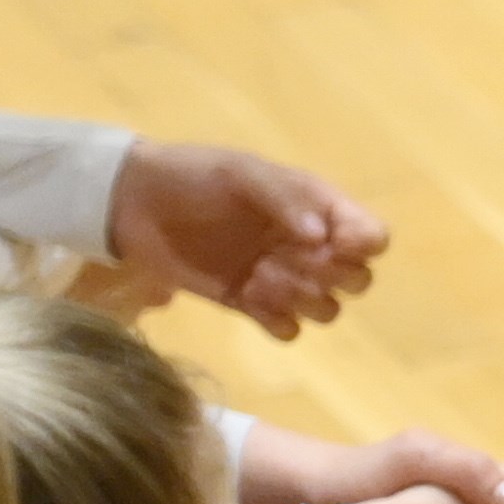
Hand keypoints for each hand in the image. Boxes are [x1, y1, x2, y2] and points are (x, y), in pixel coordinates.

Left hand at [109, 140, 387, 338]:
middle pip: (358, 279)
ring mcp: (282, 279)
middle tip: (289, 259)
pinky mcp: (251, 305)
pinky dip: (277, 320)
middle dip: (332, 275)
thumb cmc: (192, 177)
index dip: (364, 245)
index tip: (332, 242)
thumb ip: (285, 199)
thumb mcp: (241, 173)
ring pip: (328, 309)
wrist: (132, 203)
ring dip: (303, 299)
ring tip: (260, 278)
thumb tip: (321, 236)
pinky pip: (288, 330)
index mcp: (318, 208)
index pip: (371, 236)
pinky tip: (249, 297)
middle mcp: (309, 247)